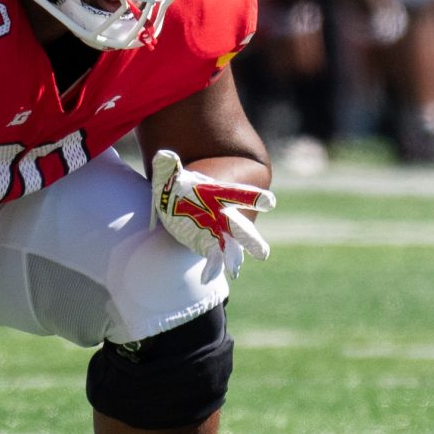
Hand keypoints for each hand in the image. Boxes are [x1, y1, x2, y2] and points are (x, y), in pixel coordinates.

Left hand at [150, 148, 274, 259]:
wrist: (189, 198)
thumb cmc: (182, 183)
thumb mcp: (172, 174)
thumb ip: (169, 167)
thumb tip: (164, 156)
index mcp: (220, 194)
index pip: (240, 195)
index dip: (254, 198)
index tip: (269, 203)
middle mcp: (225, 215)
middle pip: (241, 228)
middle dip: (250, 239)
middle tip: (262, 253)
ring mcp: (220, 232)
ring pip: (233, 247)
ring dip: (234, 258)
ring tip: (234, 269)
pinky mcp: (209, 244)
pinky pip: (214, 258)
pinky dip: (212, 266)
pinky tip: (206, 278)